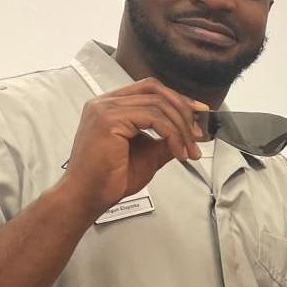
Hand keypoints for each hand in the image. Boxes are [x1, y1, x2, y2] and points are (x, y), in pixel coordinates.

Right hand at [61, 78, 203, 218]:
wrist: (88, 197)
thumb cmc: (111, 179)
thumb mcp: (149, 154)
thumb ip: (167, 139)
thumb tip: (191, 132)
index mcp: (112, 106)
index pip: (150, 89)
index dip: (178, 99)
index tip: (198, 114)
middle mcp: (105, 102)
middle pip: (156, 91)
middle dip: (183, 111)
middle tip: (198, 135)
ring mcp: (105, 109)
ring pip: (158, 105)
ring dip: (181, 128)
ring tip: (189, 150)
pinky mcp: (108, 120)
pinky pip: (153, 118)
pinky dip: (172, 134)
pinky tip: (177, 152)